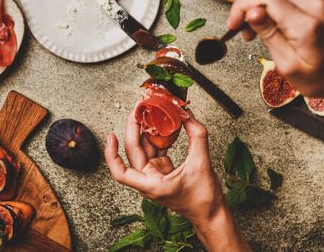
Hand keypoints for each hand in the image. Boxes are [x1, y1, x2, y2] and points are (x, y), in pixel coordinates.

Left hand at [105, 111, 250, 251]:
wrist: (211, 214)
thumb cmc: (204, 199)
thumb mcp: (202, 163)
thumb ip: (196, 136)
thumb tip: (187, 115)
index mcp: (152, 185)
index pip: (121, 173)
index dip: (112, 155)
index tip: (111, 137)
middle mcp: (149, 180)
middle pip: (134, 151)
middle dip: (134, 128)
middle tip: (138, 109)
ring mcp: (155, 174)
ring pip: (144, 148)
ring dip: (146, 129)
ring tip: (149, 111)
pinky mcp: (162, 170)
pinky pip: (155, 149)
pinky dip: (158, 136)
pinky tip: (162, 124)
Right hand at [228, 0, 323, 110]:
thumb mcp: (290, 66)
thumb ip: (269, 35)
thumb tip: (252, 13)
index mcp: (306, 23)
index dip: (241, 7)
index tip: (233, 24)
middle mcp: (314, 4)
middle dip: (246, 7)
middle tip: (241, 30)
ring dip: (256, 6)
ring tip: (253, 30)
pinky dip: (269, 5)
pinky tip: (267, 23)